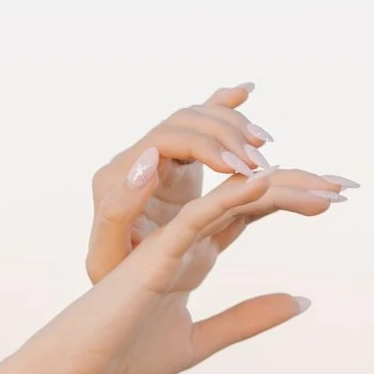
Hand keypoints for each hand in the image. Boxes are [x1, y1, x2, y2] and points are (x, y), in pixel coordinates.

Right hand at [18, 158, 351, 373]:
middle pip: (251, 195)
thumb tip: (301, 300)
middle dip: (302, 184)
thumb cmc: (119, 360)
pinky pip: (195, 218)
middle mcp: (184, 240)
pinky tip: (262, 179)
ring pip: (231, 199)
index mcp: (194, 256)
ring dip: (282, 187)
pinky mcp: (152, 258)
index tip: (339, 196)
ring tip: (327, 187)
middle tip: (348, 185)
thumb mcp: (196, 342)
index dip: (296, 197)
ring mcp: (169, 244)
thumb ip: (246, 319)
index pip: (252, 211)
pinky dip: (228, 198)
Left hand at [87, 83, 284, 282]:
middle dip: (227, 136)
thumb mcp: (108, 255)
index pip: (166, 139)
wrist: (117, 282)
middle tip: (259, 162)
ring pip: (199, 121)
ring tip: (264, 144)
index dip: (205, 146)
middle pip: (187, 122)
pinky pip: (201, 127)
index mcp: (118, 174)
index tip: (236, 167)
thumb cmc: (111, 277)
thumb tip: (147, 160)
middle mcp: (138, 159)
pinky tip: (246, 90)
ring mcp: (158, 158)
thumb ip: (118, 211)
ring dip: (234, 126)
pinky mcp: (176, 165)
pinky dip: (223, 106)